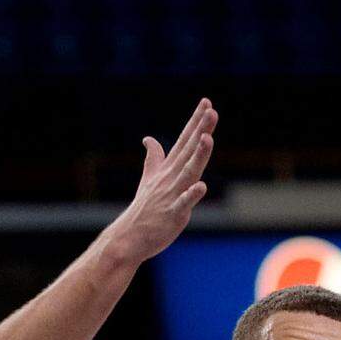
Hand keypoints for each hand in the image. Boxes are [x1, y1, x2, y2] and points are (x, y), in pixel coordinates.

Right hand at [108, 98, 216, 263]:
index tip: (207, 102)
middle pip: (188, 150)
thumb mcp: (148, 178)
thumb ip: (153, 158)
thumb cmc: (143, 209)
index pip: (184, 140)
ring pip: (188, 172)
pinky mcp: (173, 215)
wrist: (129, 237)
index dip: (195, 122)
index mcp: (168, 169)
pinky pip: (183, 203)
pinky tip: (201, 186)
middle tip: (211, 111)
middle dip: (200, 130)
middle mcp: (171, 178)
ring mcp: (172, 195)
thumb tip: (148, 139)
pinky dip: (192, 195)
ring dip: (198, 155)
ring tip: (207, 138)